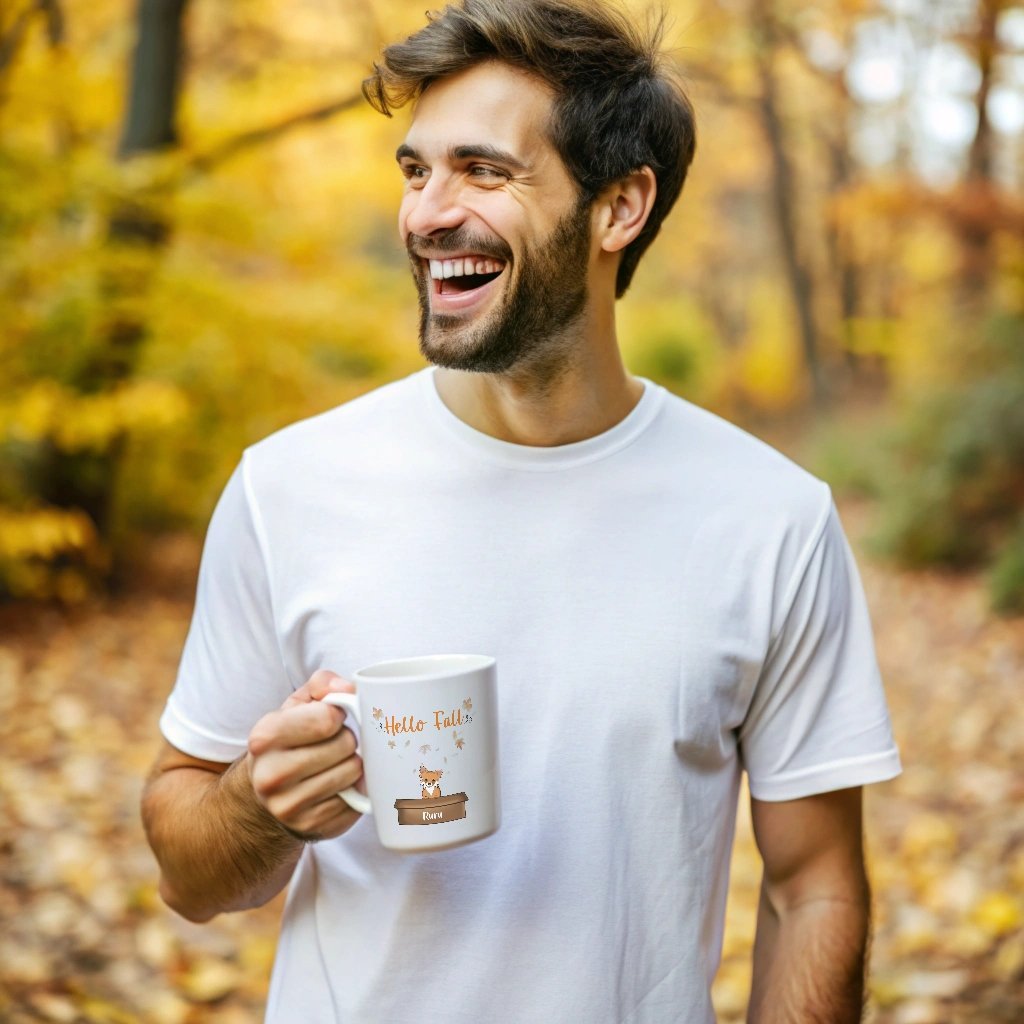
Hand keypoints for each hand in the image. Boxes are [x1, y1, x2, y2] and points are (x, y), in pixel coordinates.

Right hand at [246, 669, 363, 840]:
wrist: (267, 792)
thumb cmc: (290, 739)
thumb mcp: (297, 704)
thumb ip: (322, 684)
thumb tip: (349, 688)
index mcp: (264, 738)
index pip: (327, 719)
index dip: (338, 714)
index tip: (331, 718)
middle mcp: (271, 775)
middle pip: (345, 745)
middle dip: (347, 739)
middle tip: (334, 743)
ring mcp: (290, 807)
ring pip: (354, 772)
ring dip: (352, 763)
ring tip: (335, 762)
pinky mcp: (312, 828)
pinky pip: (356, 800)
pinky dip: (354, 789)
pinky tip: (337, 785)